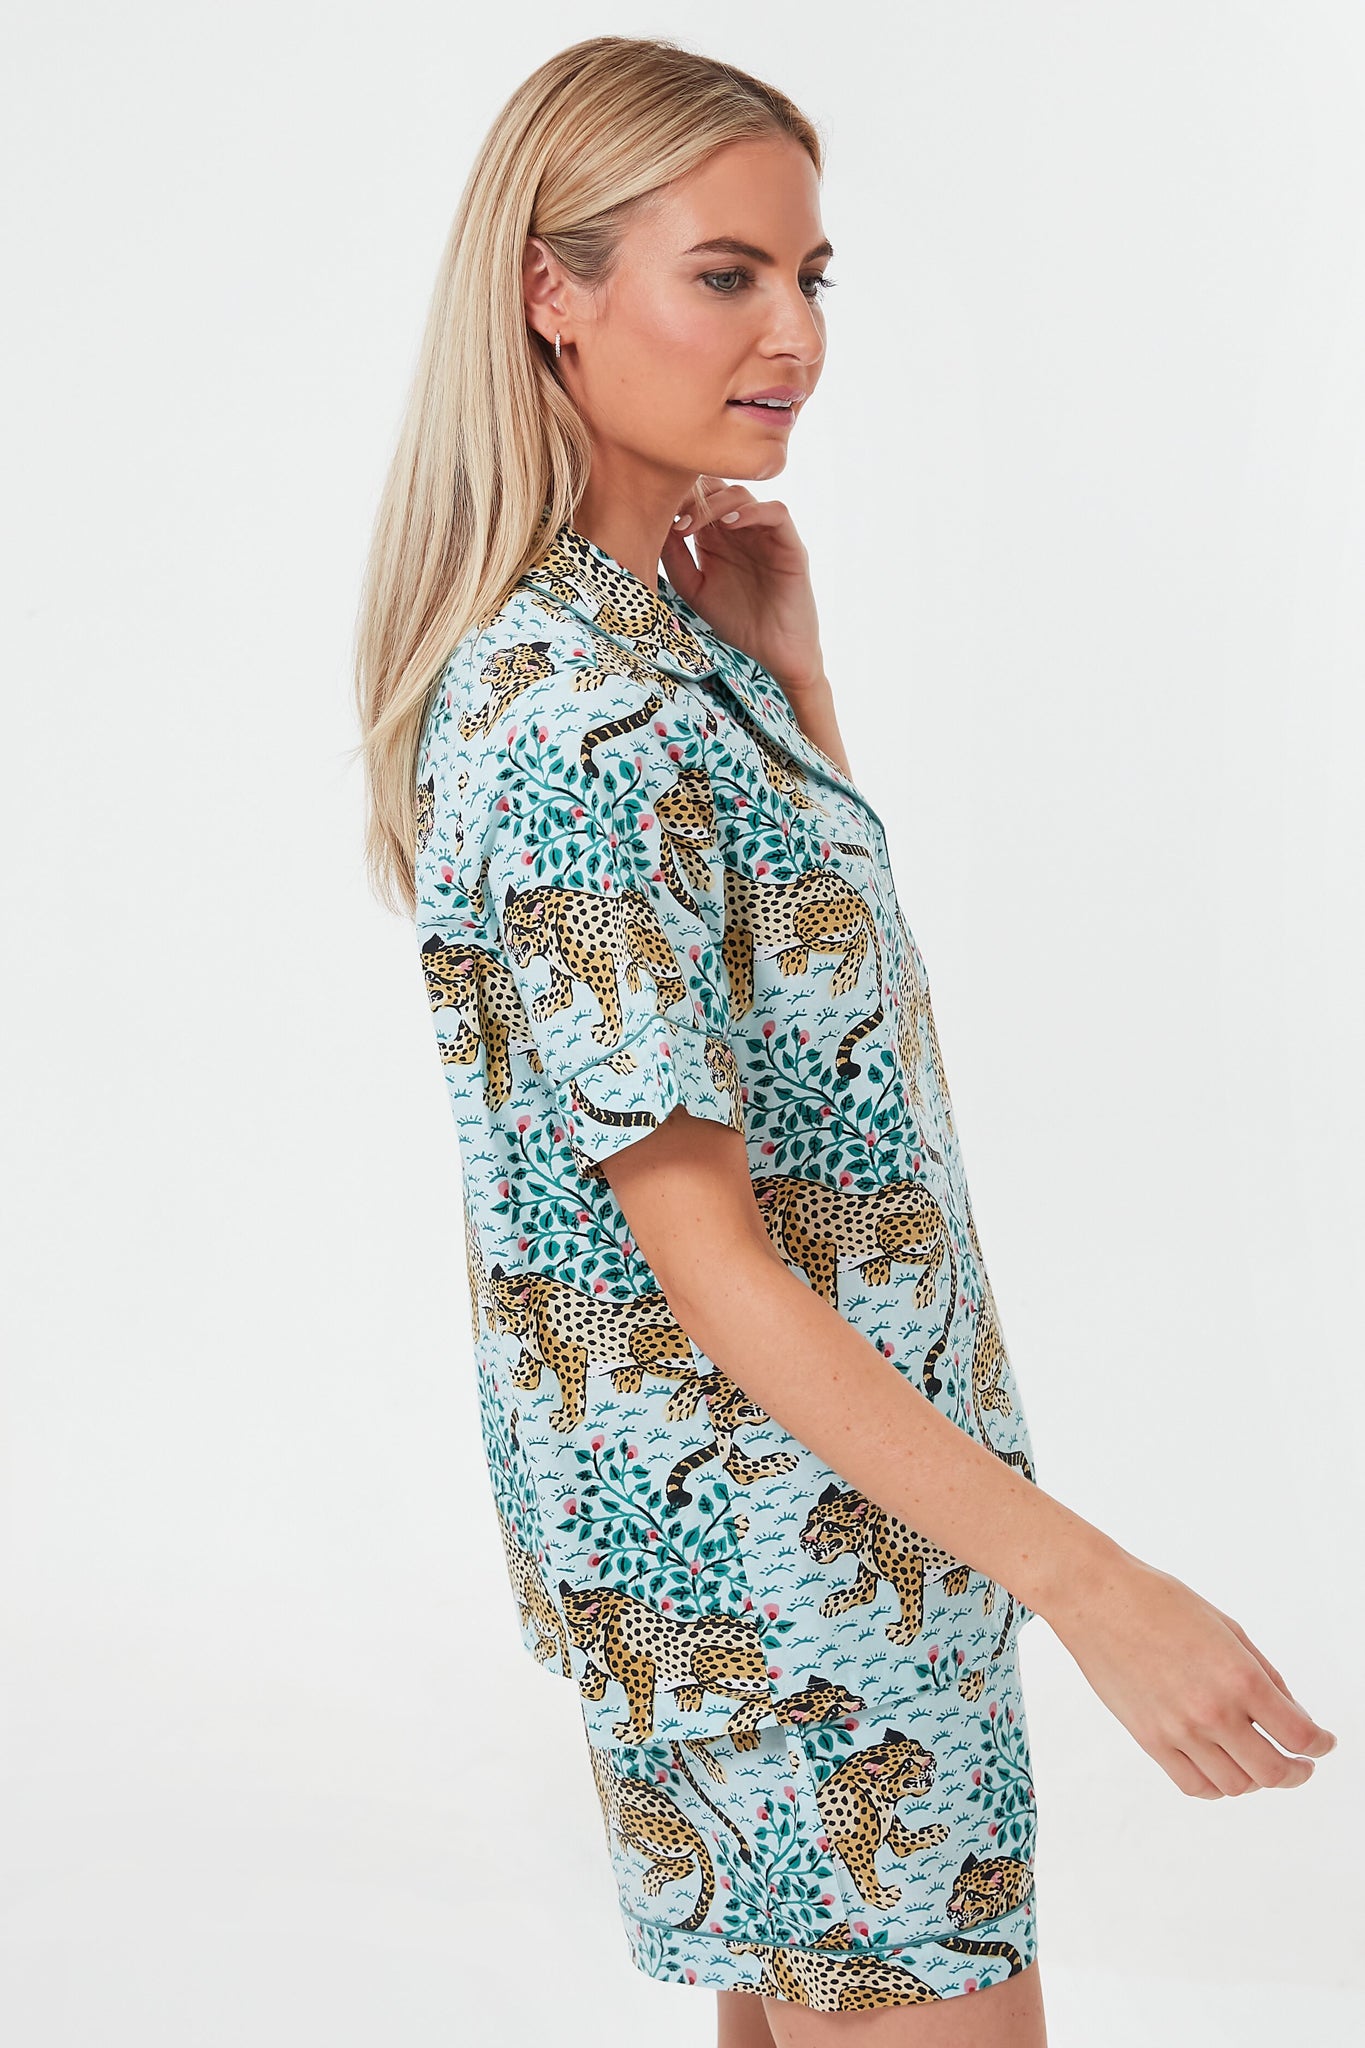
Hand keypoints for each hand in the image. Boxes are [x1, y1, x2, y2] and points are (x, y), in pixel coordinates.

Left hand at [662, 479, 826, 698]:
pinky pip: (777, 513)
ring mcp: (766, 534)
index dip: (677, 498)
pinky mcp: (790, 545)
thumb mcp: (695, 589)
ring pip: (743, 494)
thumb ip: (675, 559)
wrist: (773, 653)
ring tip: (692, 526)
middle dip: (693, 496)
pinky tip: (729, 525)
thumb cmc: (736, 622)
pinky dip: (753, 512)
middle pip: (718, 487)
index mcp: (717, 536)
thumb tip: (657, 526)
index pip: (698, 497)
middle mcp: (741, 529)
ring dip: (715, 504)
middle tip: (673, 516)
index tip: (656, 515)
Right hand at [1050, 1548, 1337, 1797]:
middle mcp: (1213, 1711)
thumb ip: (1263, 1674)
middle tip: (1301, 1765)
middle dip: (1296, 1772)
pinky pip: (1195, 1785)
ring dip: (1256, 1778)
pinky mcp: (1150, 1740)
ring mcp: (1179, 1731)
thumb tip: (1290, 1713)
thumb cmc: (1158, 1601)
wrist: (1096, 1598)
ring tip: (1257, 1761)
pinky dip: (1217, 1786)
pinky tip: (1222, 1768)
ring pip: (1236, 1785)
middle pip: (1273, 1772)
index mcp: (1239, 1676)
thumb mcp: (1227, 1627)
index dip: (1321, 1745)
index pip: (1299, 1734)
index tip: (1324, 1744)